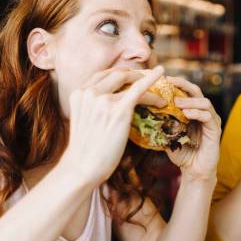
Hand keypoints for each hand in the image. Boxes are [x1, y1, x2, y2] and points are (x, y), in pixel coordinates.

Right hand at [59, 66, 165, 187]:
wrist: (83, 167)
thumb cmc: (86, 148)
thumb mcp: (84, 118)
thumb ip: (93, 105)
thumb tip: (110, 100)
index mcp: (79, 93)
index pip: (102, 75)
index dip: (119, 75)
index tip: (131, 77)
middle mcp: (89, 92)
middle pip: (117, 74)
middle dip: (134, 75)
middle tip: (146, 81)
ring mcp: (103, 100)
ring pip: (131, 82)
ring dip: (147, 83)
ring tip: (158, 91)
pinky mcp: (119, 110)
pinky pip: (139, 89)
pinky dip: (152, 80)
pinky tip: (161, 72)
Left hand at [165, 77, 220, 182]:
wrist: (194, 171)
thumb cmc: (182, 153)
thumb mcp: (168, 136)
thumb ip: (162, 124)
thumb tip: (144, 113)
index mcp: (193, 111)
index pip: (186, 91)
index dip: (176, 83)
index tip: (163, 80)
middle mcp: (204, 112)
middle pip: (196, 90)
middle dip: (183, 85)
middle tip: (169, 82)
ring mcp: (212, 120)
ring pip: (204, 102)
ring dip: (189, 100)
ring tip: (176, 103)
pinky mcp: (215, 130)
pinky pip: (208, 117)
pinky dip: (196, 113)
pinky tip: (186, 114)